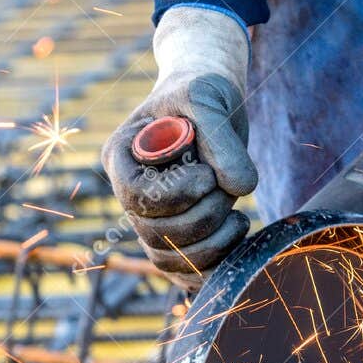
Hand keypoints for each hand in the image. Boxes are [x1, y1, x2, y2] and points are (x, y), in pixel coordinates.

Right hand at [102, 7, 255, 288]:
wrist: (209, 103)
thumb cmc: (201, 91)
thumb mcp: (209, 100)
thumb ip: (222, 140)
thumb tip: (240, 188)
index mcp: (122, 156)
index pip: (137, 196)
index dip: (176, 194)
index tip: (208, 175)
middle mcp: (129, 193)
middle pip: (155, 233)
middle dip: (203, 216)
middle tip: (226, 188)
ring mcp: (149, 219)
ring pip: (169, 258)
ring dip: (212, 243)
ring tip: (238, 214)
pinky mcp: (175, 236)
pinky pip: (185, 271)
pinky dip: (215, 263)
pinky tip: (238, 232)